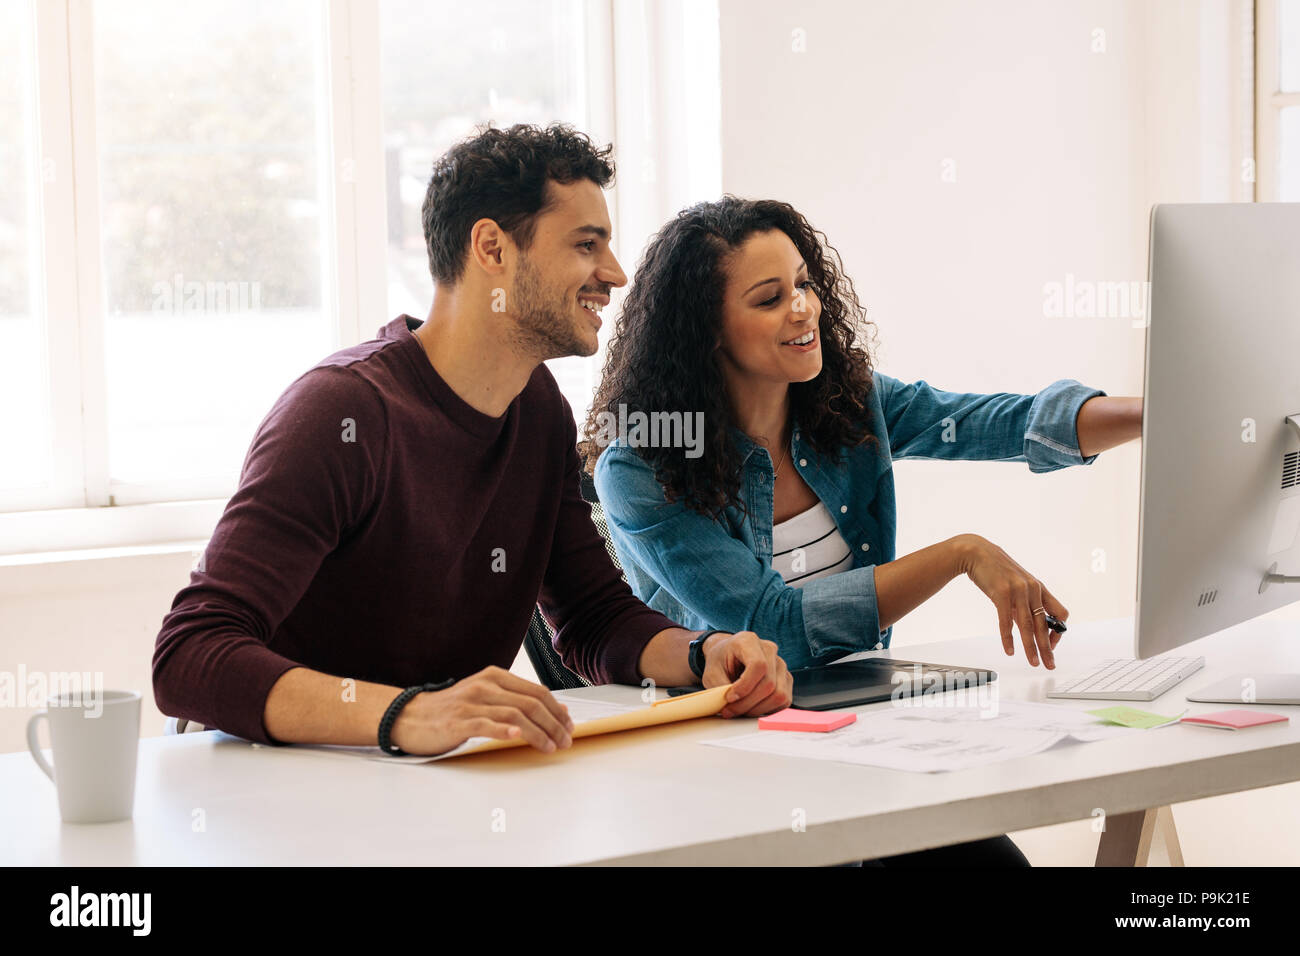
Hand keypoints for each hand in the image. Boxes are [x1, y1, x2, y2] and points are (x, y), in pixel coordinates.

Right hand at [390, 666, 574, 755]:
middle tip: (565, 740)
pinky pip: (485, 725)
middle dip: (553, 723)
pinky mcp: (457, 722)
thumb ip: (515, 699)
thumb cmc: (451, 709)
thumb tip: (554, 709)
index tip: (568, 726)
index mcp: (494, 676)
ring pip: (514, 715)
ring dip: (537, 733)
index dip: (557, 710)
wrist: (411, 716)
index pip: (536, 691)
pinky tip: (516, 738)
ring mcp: (471, 703)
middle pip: (530, 703)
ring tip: (550, 747)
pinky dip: (503, 731)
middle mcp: (485, 686)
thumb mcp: (485, 696)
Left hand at [700, 631, 792, 717]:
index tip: (730, 698)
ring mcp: (780, 663)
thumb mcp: (711, 672)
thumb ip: (720, 687)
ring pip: (779, 694)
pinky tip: (752, 707)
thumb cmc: (720, 661)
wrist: (727, 655)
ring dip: (758, 709)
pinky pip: (784, 700)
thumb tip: (730, 705)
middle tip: (730, 711)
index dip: (745, 687)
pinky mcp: (786, 678)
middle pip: (769, 683)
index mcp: (749, 641)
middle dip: (748, 703)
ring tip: (740, 710)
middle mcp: (769, 649)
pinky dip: (768, 709)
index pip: (758, 665)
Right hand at [955, 534, 1067, 668]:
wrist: (976, 553)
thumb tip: (1028, 628)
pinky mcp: (1001, 593)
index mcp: (1039, 588)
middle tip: (1049, 664)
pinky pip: (1006, 621)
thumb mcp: (1015, 586)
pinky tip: (1010, 650)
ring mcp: (1018, 591)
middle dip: (1047, 647)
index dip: (1058, 632)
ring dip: (1030, 647)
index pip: (1059, 614)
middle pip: (1044, 625)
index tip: (1051, 645)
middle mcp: (1032, 589)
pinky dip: (1008, 638)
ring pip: (1028, 626)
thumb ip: (1022, 605)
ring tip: (1033, 662)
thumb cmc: (996, 570)